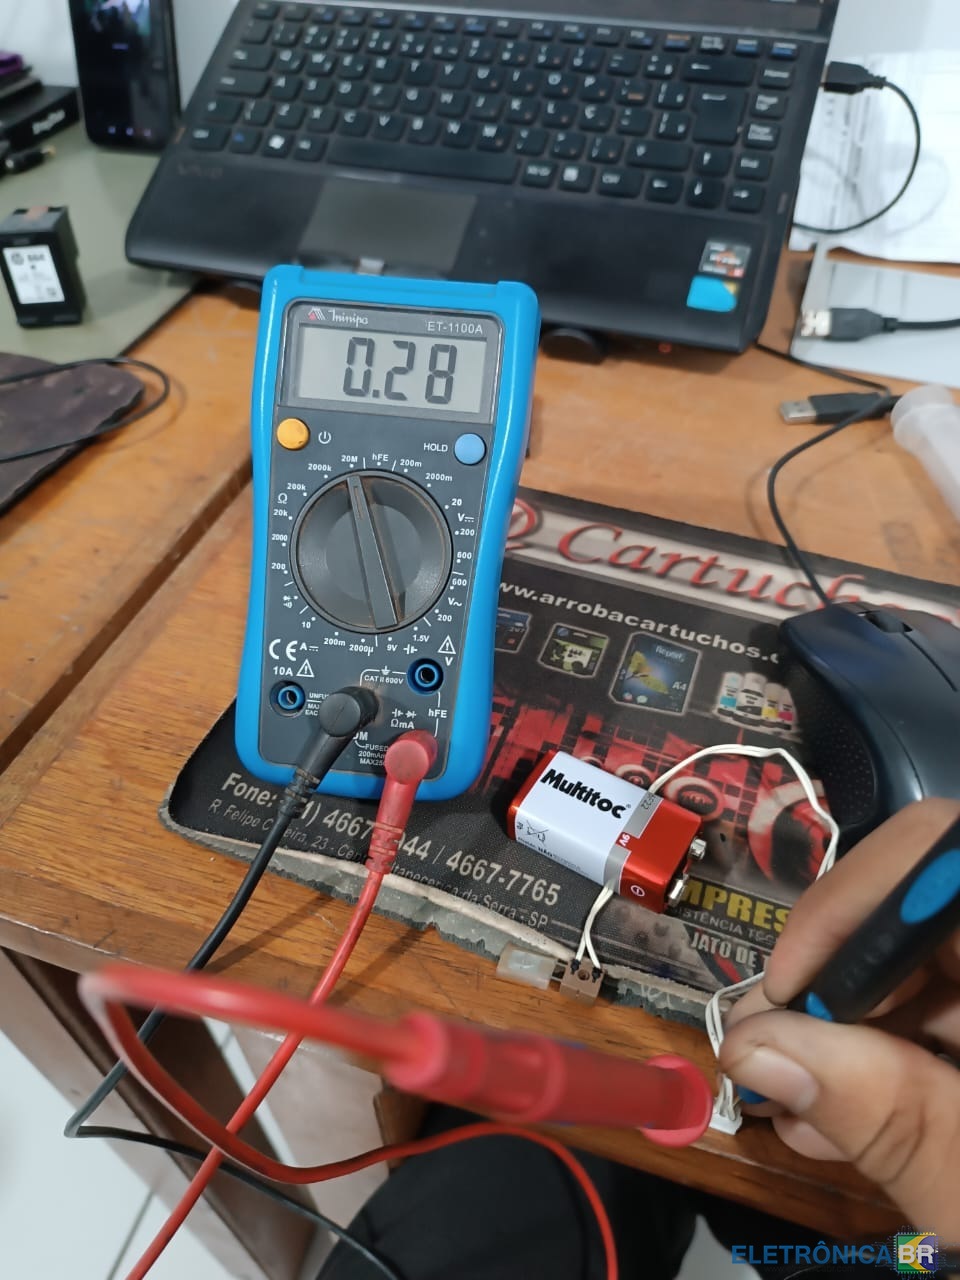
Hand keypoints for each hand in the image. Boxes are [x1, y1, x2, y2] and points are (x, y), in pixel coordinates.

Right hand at [719, 799, 959, 1234]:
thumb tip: (752, 1045)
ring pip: (921, 958)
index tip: (786, 992)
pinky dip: (891, 1054)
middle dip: (831, 982)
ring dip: (848, 1030)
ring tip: (802, 1110)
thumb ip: (886, 1117)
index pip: (938, 850)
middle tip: (769, 1064)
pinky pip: (944, 1003)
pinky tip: (853, 1117)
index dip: (850, 900)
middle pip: (915, 907)